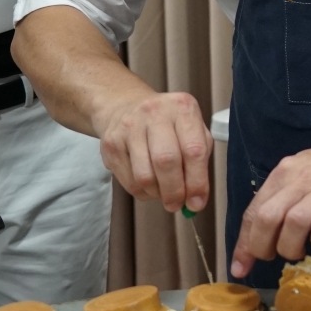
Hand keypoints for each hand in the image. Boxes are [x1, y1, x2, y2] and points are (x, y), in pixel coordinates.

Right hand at [93, 91, 212, 213]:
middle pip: (166, 162)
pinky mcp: (111, 143)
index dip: (197, 182)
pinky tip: (148, 184)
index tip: (197, 202)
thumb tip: (197, 199)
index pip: (194, 150)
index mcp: (183, 108)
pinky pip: (128, 180)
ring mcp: (129, 127)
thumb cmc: (167, 124)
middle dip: (175, 191)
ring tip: (163, 193)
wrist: (125, 106)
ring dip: (157, 194)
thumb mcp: (192, 129)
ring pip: (144, 176)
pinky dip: (142, 191)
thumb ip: (200, 160)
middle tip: (177, 205)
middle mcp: (155, 113)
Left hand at [229, 135, 310, 278]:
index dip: (244, 243)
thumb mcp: (304, 175)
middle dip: (262, 247)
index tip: (240, 266)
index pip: (254, 211)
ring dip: (291, 246)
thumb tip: (257, 235)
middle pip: (267, 218)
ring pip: (294, 223)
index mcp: (285, 173)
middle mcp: (300, 179)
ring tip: (300, 250)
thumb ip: (282, 200)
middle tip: (272, 258)